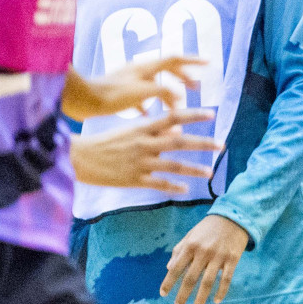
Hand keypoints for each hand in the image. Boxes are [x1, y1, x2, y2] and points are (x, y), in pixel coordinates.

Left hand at [61, 56, 204, 120]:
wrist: (81, 100)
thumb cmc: (110, 96)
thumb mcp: (141, 93)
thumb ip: (163, 93)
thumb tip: (180, 97)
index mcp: (145, 67)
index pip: (175, 58)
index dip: (193, 60)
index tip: (209, 63)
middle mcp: (138, 70)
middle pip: (167, 69)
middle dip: (183, 78)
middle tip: (195, 88)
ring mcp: (128, 81)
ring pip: (155, 84)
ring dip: (167, 93)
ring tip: (176, 105)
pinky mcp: (119, 93)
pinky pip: (140, 97)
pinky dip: (149, 104)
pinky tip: (150, 116)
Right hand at [70, 108, 219, 192]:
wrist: (80, 157)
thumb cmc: (106, 142)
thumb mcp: (131, 130)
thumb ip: (154, 130)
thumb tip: (177, 131)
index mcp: (144, 127)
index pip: (174, 117)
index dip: (194, 115)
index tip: (212, 114)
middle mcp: (145, 143)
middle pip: (180, 141)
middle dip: (203, 143)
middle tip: (222, 145)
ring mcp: (140, 162)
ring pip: (173, 165)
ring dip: (194, 169)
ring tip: (210, 172)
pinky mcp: (134, 179)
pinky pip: (158, 184)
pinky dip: (173, 187)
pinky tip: (186, 189)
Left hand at [162, 213, 250, 303]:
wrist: (235, 216)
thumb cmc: (209, 227)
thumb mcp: (191, 234)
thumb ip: (179, 250)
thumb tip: (169, 268)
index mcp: (191, 245)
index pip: (177, 268)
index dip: (169, 282)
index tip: (163, 294)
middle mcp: (203, 251)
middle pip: (191, 278)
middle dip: (183, 294)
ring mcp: (219, 256)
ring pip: (208, 282)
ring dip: (201, 298)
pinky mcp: (232, 258)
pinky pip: (226, 279)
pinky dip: (221, 291)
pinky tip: (217, 300)